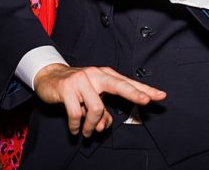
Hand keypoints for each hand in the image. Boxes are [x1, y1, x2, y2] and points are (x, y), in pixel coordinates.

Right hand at [33, 63, 165, 136]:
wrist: (49, 77)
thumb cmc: (75, 87)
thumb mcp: (90, 97)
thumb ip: (102, 112)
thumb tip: (104, 126)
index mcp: (104, 75)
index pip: (127, 83)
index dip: (144, 90)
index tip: (160, 95)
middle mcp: (95, 75)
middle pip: (119, 84)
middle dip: (135, 93)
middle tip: (146, 101)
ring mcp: (81, 80)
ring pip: (96, 107)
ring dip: (93, 125)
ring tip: (88, 132)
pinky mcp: (67, 89)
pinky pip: (76, 114)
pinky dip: (77, 126)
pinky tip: (76, 130)